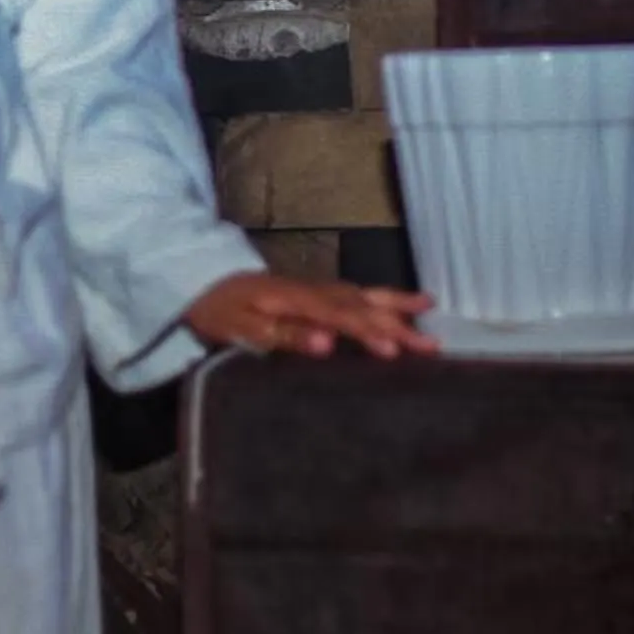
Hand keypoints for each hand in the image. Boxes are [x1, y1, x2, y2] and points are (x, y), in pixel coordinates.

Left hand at [184, 272, 435, 360]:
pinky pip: (354, 294)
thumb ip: (284, 335)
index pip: (342, 317)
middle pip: (361, 305)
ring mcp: (315, 289)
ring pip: (362, 295)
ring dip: (395, 304)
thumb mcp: (242, 328)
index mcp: (298, 300)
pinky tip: (393, 305)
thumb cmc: (220, 310)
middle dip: (398, 323)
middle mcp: (314, 290)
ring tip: (429, 307)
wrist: (201, 281)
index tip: (396, 351)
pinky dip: (379, 298)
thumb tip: (327, 344)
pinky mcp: (314, 292)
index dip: (369, 333)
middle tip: (432, 343)